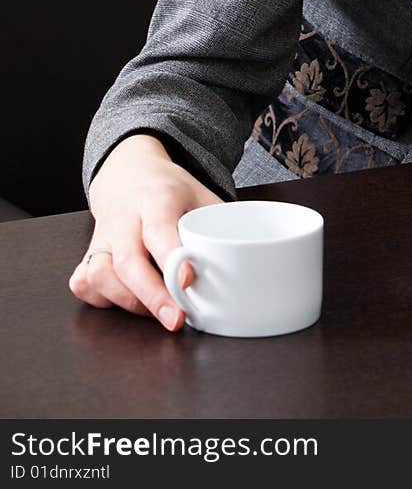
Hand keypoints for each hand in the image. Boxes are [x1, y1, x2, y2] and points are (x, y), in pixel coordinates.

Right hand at [69, 133, 223, 330]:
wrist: (129, 173)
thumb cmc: (171, 191)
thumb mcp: (202, 196)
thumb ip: (219, 228)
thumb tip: (244, 264)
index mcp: (157, 198)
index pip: (159, 230)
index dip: (172, 259)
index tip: (189, 281)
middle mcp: (124, 217)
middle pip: (127, 261)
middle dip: (152, 296)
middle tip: (176, 320)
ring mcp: (101, 236)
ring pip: (99, 276)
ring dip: (129, 302)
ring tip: (158, 309)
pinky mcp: (87, 254)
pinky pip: (84, 283)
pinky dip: (103, 300)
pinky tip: (126, 300)